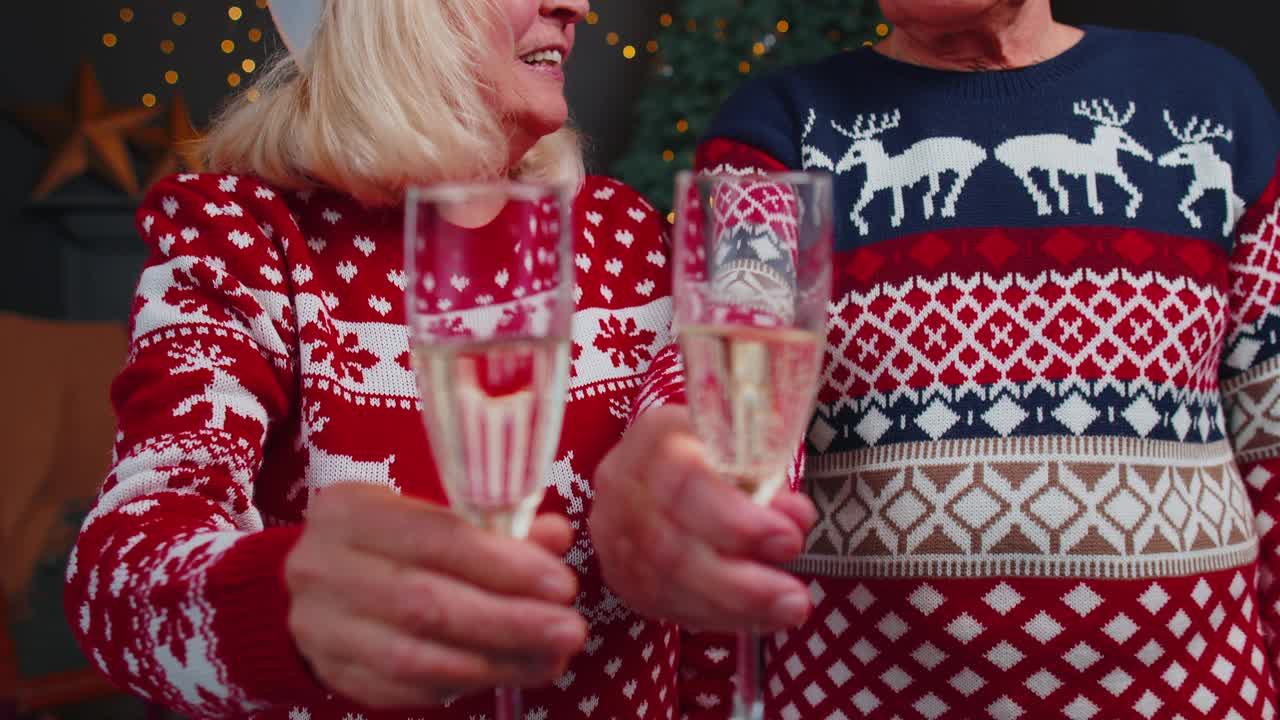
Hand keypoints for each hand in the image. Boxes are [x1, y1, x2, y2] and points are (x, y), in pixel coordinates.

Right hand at [285, 485, 586, 708]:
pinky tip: (513, 672)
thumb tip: (556, 537)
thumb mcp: (432, 517)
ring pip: (418, 657)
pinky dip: (467, 682)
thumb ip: (494, 528)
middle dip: (510, 621)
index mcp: (349, 513)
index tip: (560, 583)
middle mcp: (324, 570)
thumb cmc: (389, 541)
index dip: (504, 564)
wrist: (317, 586)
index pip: (435, 537)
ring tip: (552, 659)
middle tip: (570, 629)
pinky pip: (409, 689)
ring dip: (497, 661)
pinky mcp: (338, 674)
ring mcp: (323, 628)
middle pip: (427, 603)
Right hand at [591, 405, 816, 632]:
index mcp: (656, 437)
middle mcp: (623, 484)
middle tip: (793, 598)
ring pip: (666, 584)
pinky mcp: (619, 571)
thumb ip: (769, 482)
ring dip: (733, 607)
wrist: (669, 469)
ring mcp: (614, 532)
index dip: (736, 520)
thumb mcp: (747, 451)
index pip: (684, 481)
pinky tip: (755, 618)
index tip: (788, 538)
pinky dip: (715, 617)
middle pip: (670, 546)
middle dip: (739, 582)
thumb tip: (794, 516)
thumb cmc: (718, 455)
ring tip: (786, 611)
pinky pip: (662, 605)